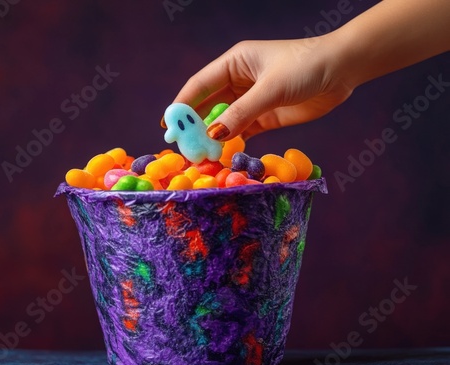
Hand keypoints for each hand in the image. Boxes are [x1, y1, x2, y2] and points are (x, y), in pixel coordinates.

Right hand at [172, 37, 352, 140]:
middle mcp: (239, 80)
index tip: (167, 125)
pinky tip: (224, 153)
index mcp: (234, 63)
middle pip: (209, 104)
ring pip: (225, 120)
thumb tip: (213, 135)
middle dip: (196, 125)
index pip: (200, 85)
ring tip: (201, 155)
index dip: (182, 105)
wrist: (342, 70)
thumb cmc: (304, 67)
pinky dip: (233, 141)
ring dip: (214, 136)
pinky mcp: (266, 115)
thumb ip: (241, 113)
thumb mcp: (269, 89)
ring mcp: (252, 99)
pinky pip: (243, 130)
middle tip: (183, 147)